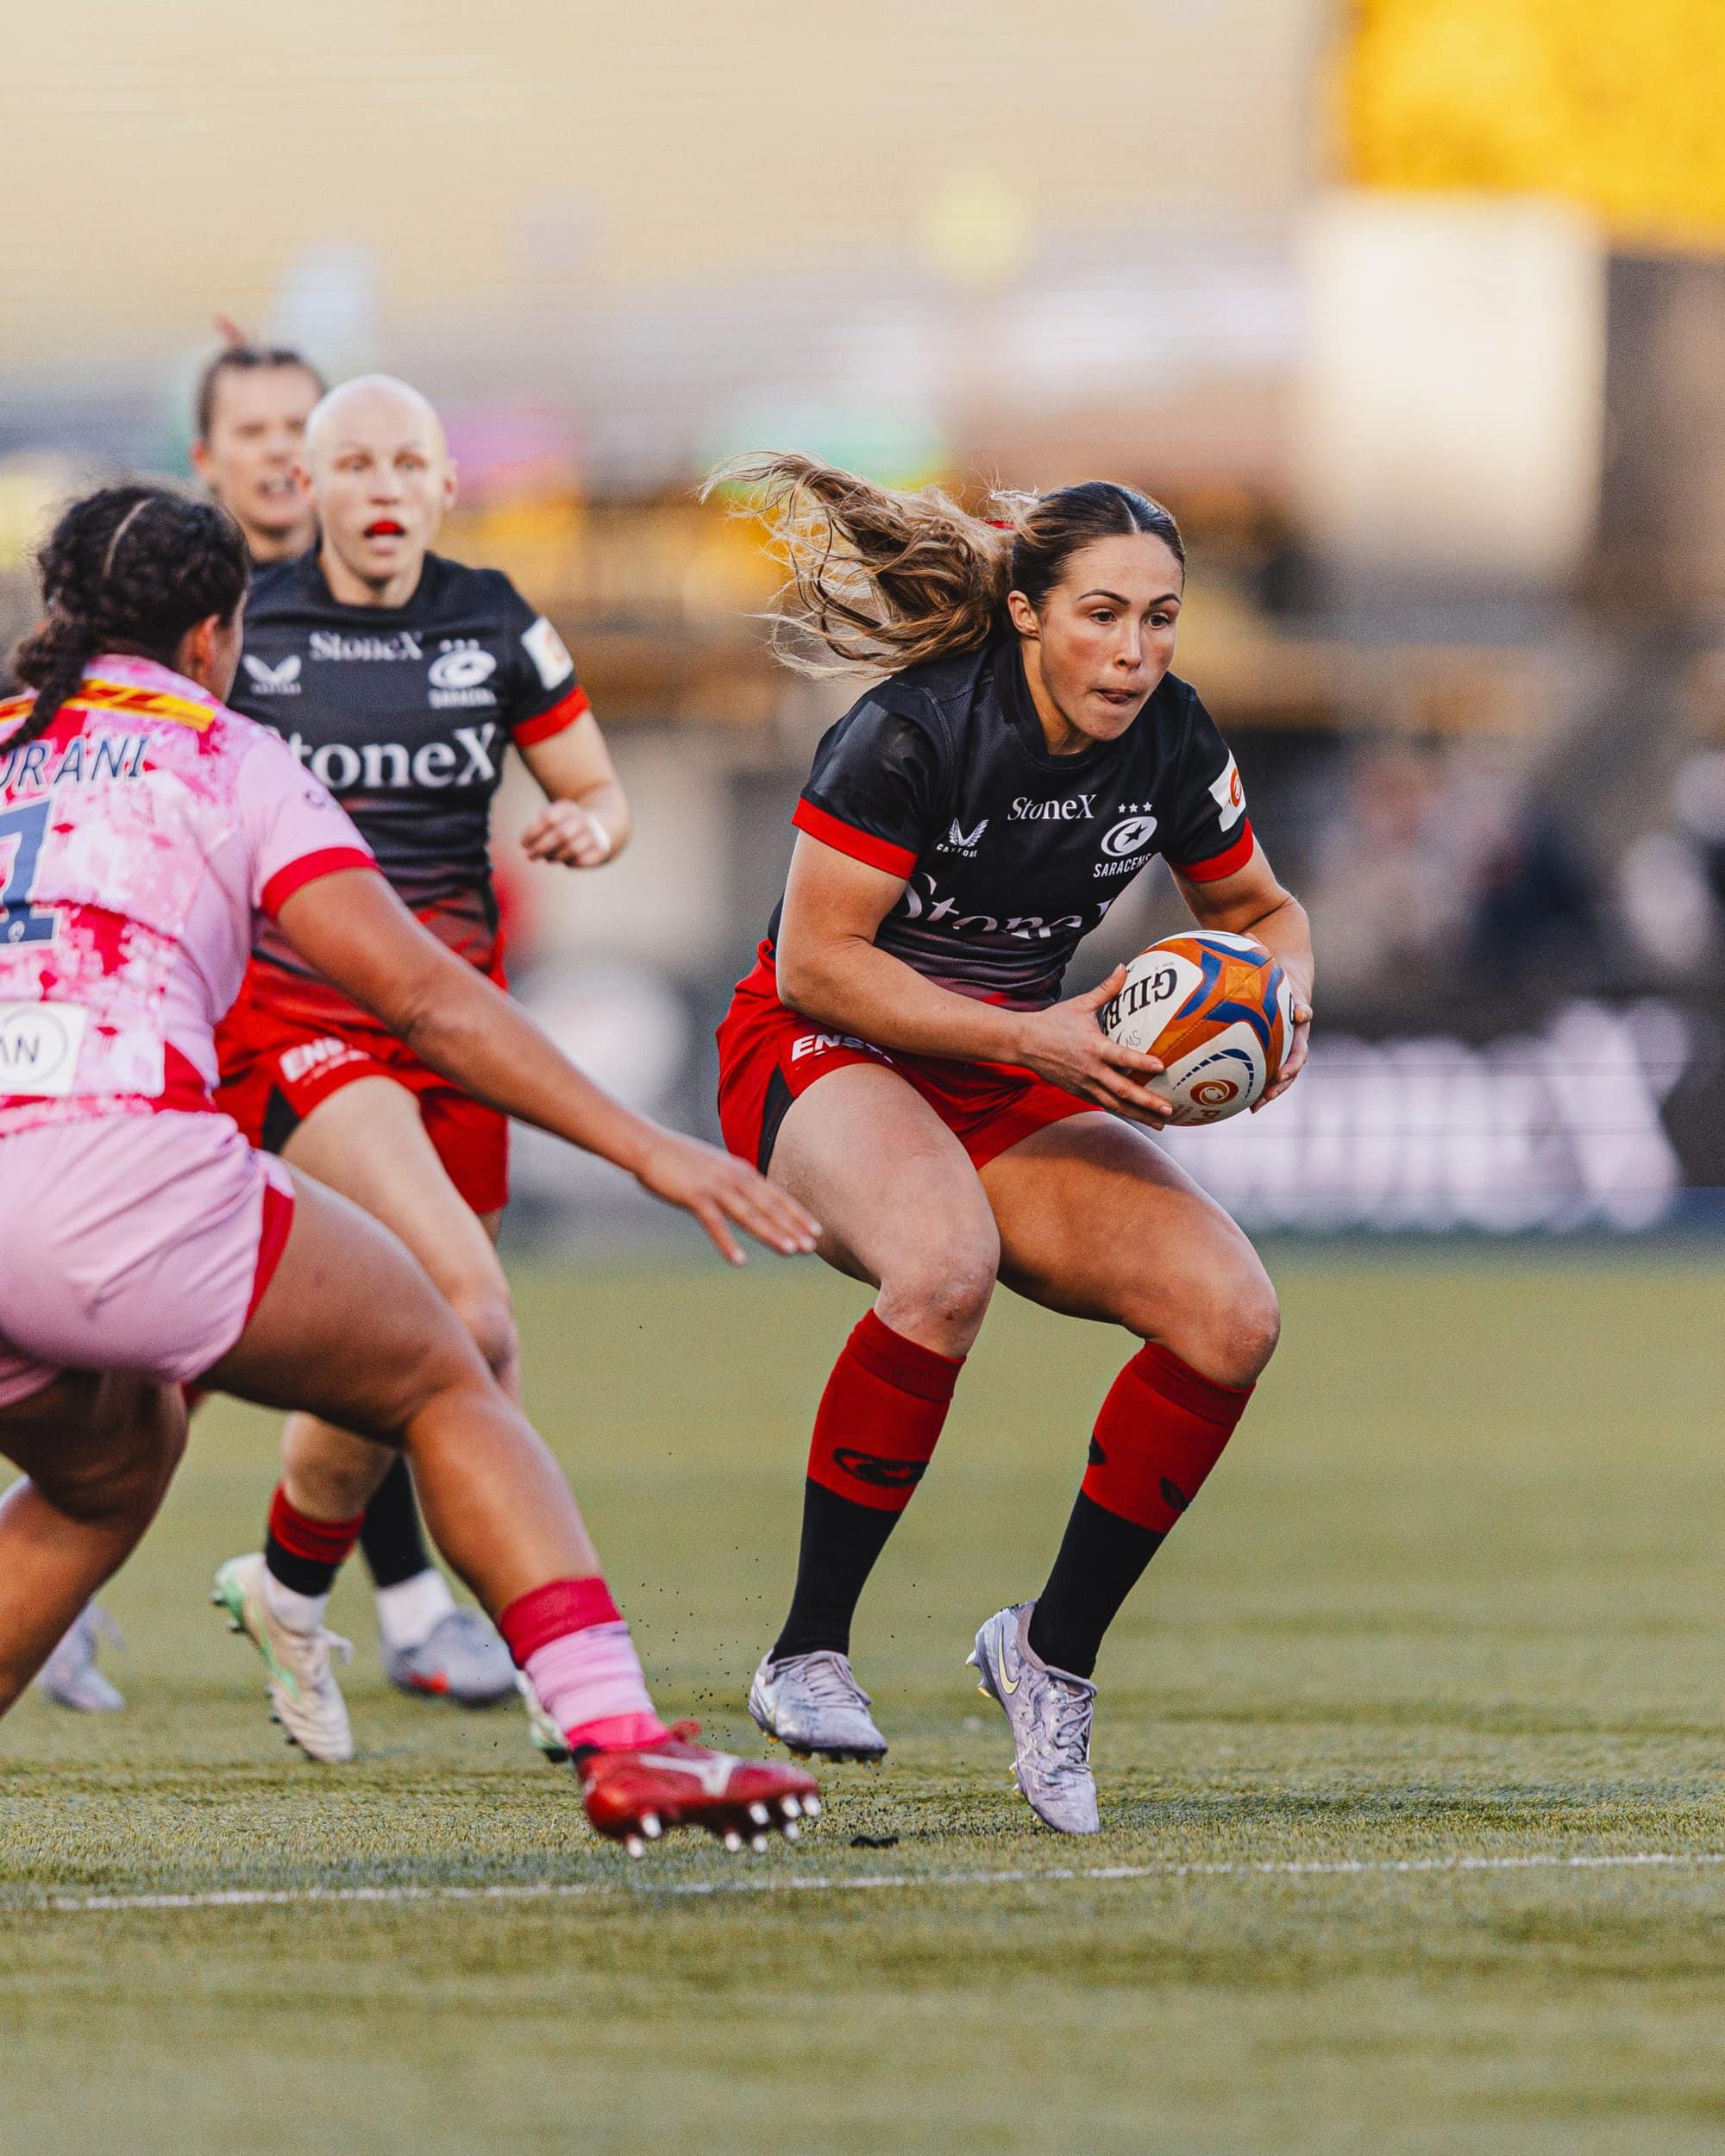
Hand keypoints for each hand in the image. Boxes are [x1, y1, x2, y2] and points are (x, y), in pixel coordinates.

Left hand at [521, 800, 614, 867]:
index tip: (523, 844)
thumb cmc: (569, 825)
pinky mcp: (602, 849)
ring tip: (548, 858)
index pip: (548, 819)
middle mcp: (583, 818)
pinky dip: (570, 863)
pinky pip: (581, 861)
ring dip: (555, 857)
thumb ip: (538, 827)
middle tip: (530, 857)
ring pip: (571, 849)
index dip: (533, 833)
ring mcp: (594, 833)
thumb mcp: (555, 818)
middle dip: (541, 848)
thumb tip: (526, 844)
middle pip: (560, 835)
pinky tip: (566, 860)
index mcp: (568, 807)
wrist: (605, 826)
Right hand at [632, 1129, 820, 1265]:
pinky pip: (715, 1224)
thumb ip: (731, 1182)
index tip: (816, 1230)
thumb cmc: (679, 1159)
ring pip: (749, 1214)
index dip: (797, 1214)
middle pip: (769, 1207)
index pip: (776, 1195)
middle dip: (792, 1228)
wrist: (648, 1146)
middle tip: (811, 1247)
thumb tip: (746, 1196)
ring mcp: (715, 1187)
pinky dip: (727, 1243)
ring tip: (790, 1251)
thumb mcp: (713, 1167)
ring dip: (771, 1233)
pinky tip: (739, 1261)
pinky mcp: (695, 1197)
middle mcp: (734, 1177)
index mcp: (740, 1171)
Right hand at [1012, 966, 1174, 1127]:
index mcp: (1093, 1047)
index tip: (1160, 1066)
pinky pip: (1104, 1104)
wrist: (1025, 1043)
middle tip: (1168, 1109)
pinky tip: (1138, 1116)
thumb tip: (1123, 969)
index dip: (1141, 1062)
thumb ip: (1106, 990)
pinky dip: (1122, 1111)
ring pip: (1115, 1104)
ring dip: (1139, 1114)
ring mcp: (1084, 1085)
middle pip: (1122, 1090)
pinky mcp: (1079, 1092)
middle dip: (1147, 1101)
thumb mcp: (1081, 1004)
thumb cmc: (1053, 1022)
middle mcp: (1090, 1070)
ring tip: (1160, 1123)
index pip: (1121, 1056)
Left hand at [1254, 997, 1311, 1109]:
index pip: (1298, 1056)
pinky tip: (1243, 1102)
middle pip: (1289, 1075)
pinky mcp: (1271, 1062)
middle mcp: (1292, 1053)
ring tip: (1254, 1107)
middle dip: (1279, 1088)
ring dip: (1268, 1095)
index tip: (1280, 1077)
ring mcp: (1282, 1059)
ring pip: (1277, 1081)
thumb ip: (1301, 1008)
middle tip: (1267, 1096)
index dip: (1291, 1068)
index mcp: (1299, 1040)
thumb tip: (1301, 1014)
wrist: (1287, 1001)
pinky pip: (1265, 1077)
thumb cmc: (1289, 999)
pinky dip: (1256, 1090)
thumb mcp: (1296, 1001)